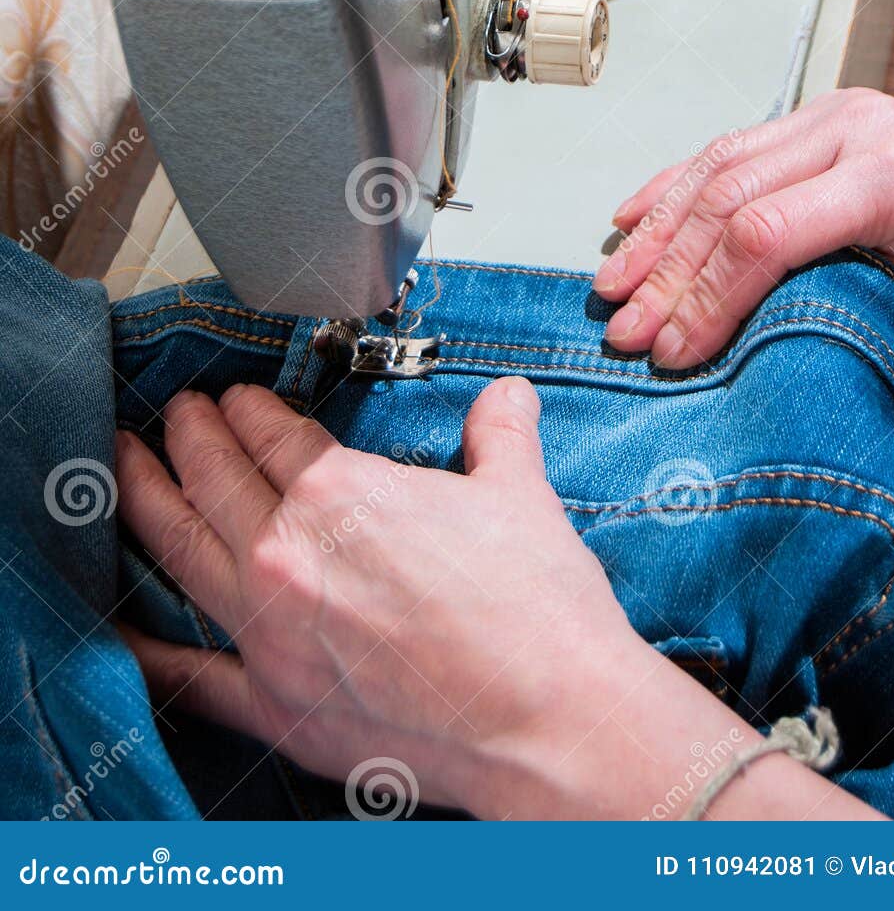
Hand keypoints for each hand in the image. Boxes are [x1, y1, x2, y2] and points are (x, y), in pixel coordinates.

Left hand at [115, 380, 746, 818]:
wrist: (549, 720)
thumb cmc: (536, 610)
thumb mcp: (520, 495)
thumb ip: (499, 436)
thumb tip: (506, 397)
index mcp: (342, 494)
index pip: (274, 434)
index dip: (250, 408)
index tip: (239, 399)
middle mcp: (288, 555)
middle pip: (215, 478)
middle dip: (191, 436)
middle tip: (179, 415)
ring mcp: (270, 633)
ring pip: (182, 551)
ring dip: (147, 500)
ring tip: (124, 467)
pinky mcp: (275, 704)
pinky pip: (191, 673)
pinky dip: (149, 648)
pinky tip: (121, 624)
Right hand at [594, 87, 893, 367]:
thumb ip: (844, 313)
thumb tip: (744, 348)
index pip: (767, 233)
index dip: (710, 299)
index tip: (677, 352)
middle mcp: (857, 129)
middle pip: (729, 199)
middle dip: (668, 274)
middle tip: (628, 332)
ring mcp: (833, 116)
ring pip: (716, 166)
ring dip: (656, 231)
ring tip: (613, 286)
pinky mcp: (817, 121)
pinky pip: (729, 148)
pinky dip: (673, 186)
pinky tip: (633, 216)